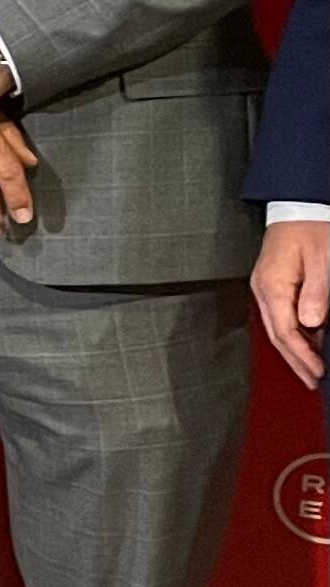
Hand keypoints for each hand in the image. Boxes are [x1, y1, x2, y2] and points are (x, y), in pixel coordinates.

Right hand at [255, 219, 326, 388]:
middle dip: (296, 361)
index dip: (302, 355)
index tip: (317, 372)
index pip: (284, 331)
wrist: (299, 205)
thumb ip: (317, 293)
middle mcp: (264, 289)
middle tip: (313, 381)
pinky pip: (281, 316)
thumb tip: (311, 324)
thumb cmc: (311, 227)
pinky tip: (308, 342)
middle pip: (276, 335)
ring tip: (311, 369)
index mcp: (272, 285)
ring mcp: (266, 287)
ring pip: (278, 328)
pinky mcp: (274, 284)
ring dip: (295, 350)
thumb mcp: (323, 259)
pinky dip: (294, 334)